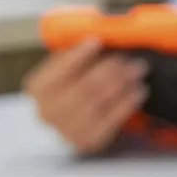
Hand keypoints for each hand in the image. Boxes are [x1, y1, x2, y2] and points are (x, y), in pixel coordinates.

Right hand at [24, 37, 147, 154]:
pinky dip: (128, 103)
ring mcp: (67, 130)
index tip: (97, 41)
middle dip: (111, 70)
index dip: (78, 54)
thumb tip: (96, 34)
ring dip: (123, 85)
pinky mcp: (88, 142)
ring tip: (138, 72)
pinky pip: (112, 119)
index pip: (59, 69)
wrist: (70, 128)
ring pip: (99, 102)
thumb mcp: (64, 73)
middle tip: (132, 59)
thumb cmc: (69, 93)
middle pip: (84, 86)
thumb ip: (74, 57)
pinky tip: (139, 91)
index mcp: (37, 89)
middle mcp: (47, 111)